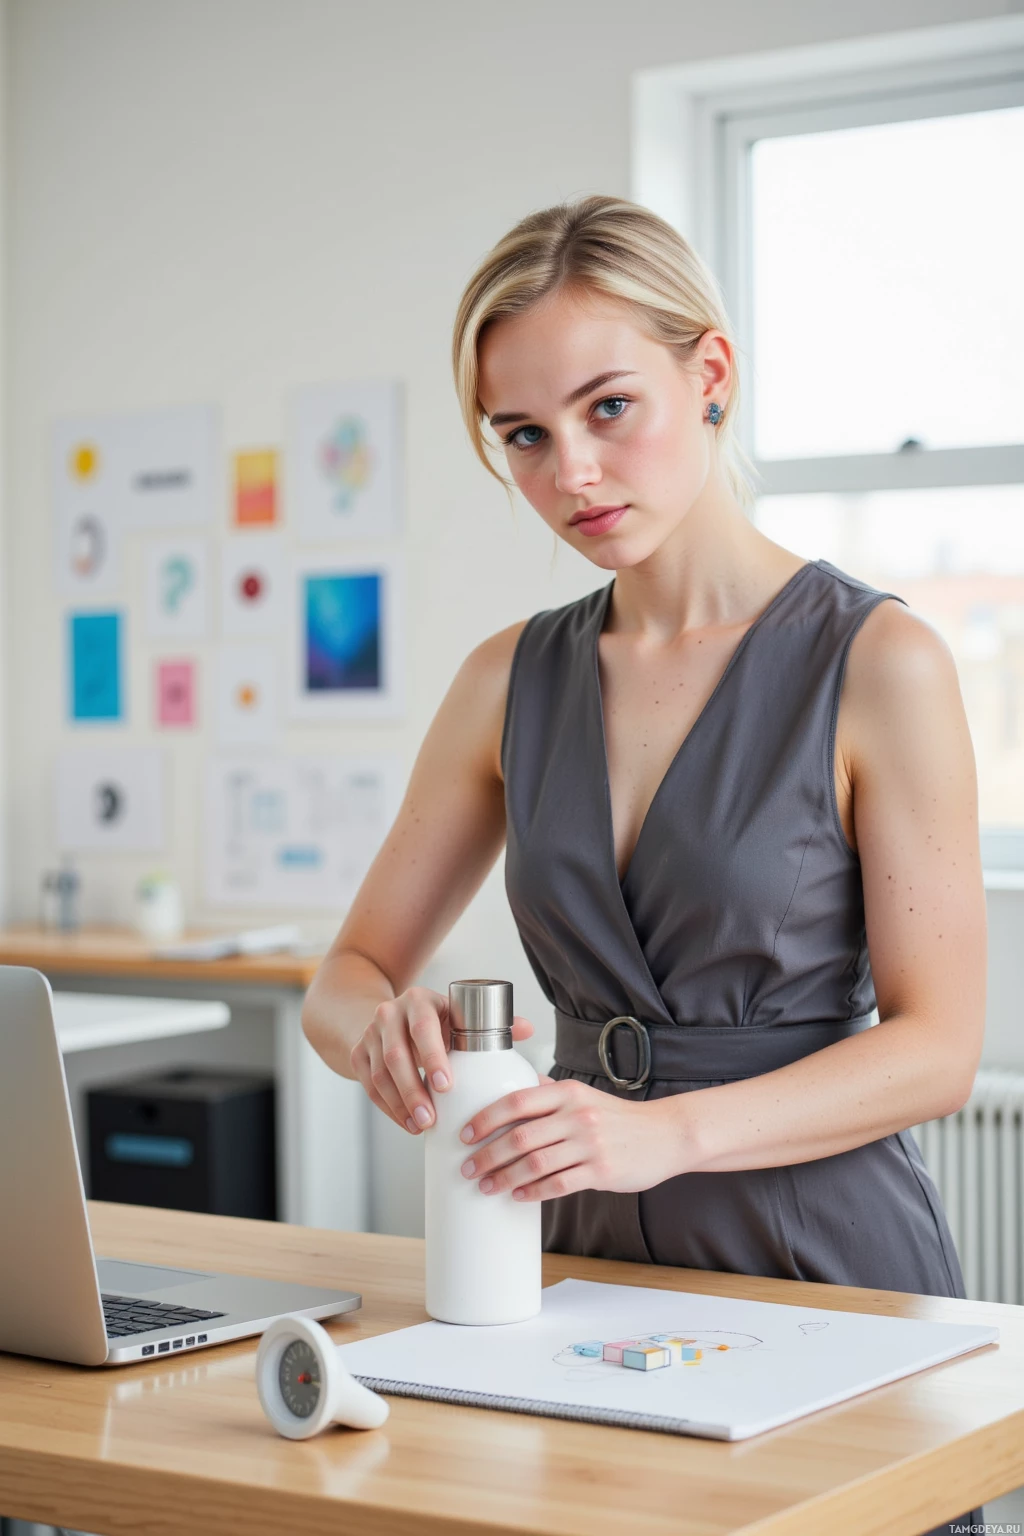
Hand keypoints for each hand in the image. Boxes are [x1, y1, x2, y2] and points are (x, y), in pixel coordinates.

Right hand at [349, 986, 534, 1133]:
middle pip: (396, 1055)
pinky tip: (407, 1123)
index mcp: (420, 1000)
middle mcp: (390, 1013)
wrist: (389, 1017)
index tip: (447, 1086)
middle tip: (432, 1120)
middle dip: (414, 1091)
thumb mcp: (459, 1017)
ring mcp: (370, 1033)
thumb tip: (529, 1029)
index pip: (422, 1028)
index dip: (433, 1057)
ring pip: (380, 1074)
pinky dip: (388, 1108)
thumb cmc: (436, 1022)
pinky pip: (369, 1086)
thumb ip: (495, 1026)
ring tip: (421, 1127)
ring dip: (400, 1104)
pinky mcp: (358, 1054)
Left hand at [458, 1078, 686, 1200]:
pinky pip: (557, 1184)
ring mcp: (590, 1144)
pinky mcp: (601, 1172)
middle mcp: (577, 1115)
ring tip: (486, 1186)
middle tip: (468, 1167)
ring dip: (503, 1177)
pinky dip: (532, 1192)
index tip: (464, 1134)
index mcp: (568, 1092)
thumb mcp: (584, 1095)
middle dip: (487, 1154)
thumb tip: (510, 1087)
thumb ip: (549, 1093)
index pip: (516, 1101)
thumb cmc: (618, 1118)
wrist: (665, 1135)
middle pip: (519, 1136)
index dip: (485, 1118)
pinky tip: (517, 1196)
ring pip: (534, 1163)